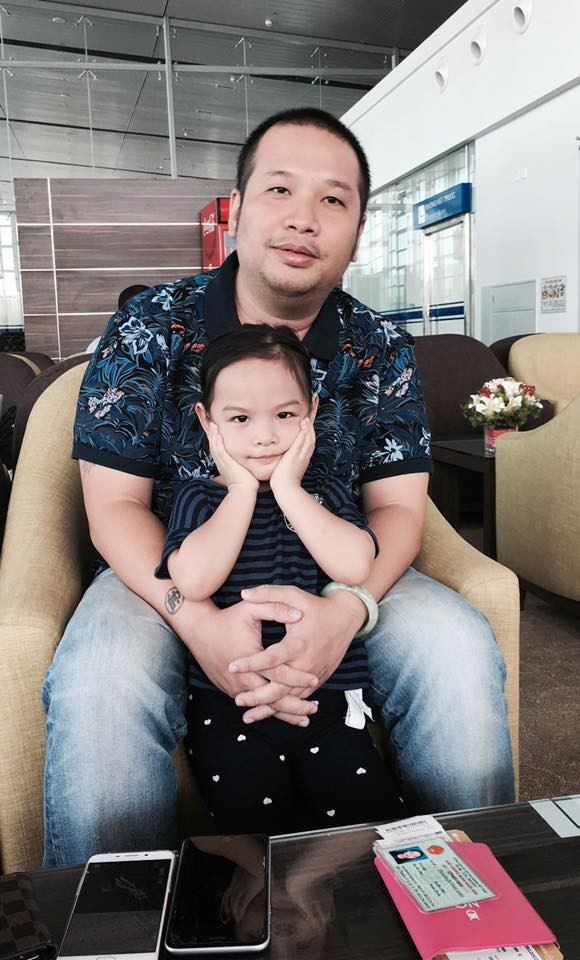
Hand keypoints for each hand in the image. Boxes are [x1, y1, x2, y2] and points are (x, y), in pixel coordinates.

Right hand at [173, 599, 319, 725]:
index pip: (278, 673)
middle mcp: (242, 677)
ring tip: (304, 719)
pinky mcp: (231, 690)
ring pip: (262, 706)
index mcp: (250, 657)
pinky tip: (283, 713)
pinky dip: (268, 710)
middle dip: (294, 706)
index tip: (316, 678)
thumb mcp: (251, 608)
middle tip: (314, 709)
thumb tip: (299, 615)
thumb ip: (276, 607)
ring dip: (283, 713)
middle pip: (272, 698)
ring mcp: (235, 687)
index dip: (298, 677)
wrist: (199, 631)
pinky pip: (253, 704)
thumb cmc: (228, 618)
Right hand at [207, 422, 257, 490]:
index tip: (215, 431)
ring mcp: (222, 463)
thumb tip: (249, 459)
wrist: (244, 490)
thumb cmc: (246, 483)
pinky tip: (218, 434)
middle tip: (211, 424)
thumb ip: (243, 463)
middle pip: (213, 446)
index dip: (215, 440)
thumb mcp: (242, 470)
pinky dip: (218, 442)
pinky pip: (220, 450)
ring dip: (213, 435)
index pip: (217, 449)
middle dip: (212, 434)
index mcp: (223, 464)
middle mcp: (221, 462)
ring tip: (213, 425)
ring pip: (214, 446)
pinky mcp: (226, 463)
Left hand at [229, 585, 366, 721]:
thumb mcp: (294, 595)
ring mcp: (313, 673)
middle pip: (280, 687)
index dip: (251, 663)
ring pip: (290, 698)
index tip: (232, 666)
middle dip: (258, 696)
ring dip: (269, 708)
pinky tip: (269, 712)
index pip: (271, 658)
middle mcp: (306, 662)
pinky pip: (300, 698)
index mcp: (297, 643)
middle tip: (238, 699)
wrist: (345, 618)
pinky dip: (285, 707)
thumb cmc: (316, 606)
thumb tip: (244, 592)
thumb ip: (269, 593)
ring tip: (248, 716)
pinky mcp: (318, 679)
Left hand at [269, 419, 314, 493]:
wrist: (286, 489)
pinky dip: (303, 433)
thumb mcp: (289, 472)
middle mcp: (304, 458)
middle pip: (311, 441)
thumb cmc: (285, 484)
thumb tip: (284, 462)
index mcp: (303, 462)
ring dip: (308, 429)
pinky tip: (303, 426)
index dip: (309, 437)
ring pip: (308, 440)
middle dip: (310, 431)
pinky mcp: (294, 455)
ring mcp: (300, 456)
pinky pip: (301, 442)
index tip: (307, 430)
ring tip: (305, 421)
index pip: (308, 447)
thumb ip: (288, 465)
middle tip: (307, 422)